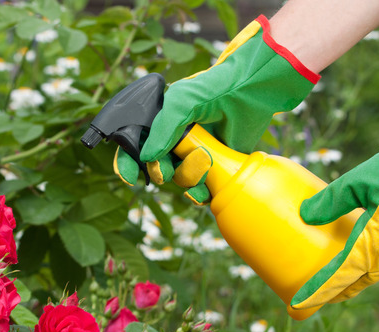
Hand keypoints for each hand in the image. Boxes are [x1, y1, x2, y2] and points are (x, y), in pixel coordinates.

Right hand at [115, 15, 319, 203]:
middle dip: (160, 172)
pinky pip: (201, 189)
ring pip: (180, 180)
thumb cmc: (212, 90)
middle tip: (166, 170)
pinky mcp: (216, 166)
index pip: (135, 148)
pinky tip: (206, 186)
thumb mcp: (180, 102)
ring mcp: (195, 154)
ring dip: (187, 177)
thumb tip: (147, 158)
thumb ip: (161, 129)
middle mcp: (175, 141)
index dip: (129, 164)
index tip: (130, 177)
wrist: (249, 93)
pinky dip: (200, 192)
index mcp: (161, 124)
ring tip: (204, 160)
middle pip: (157, 168)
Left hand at [291, 88, 378, 309]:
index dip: (318, 292)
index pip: (339, 277)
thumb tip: (305, 214)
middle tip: (325, 296)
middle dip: (341, 290)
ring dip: (363, 275)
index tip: (298, 304)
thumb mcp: (356, 183)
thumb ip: (330, 201)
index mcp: (372, 246)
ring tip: (349, 277)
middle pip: (360, 280)